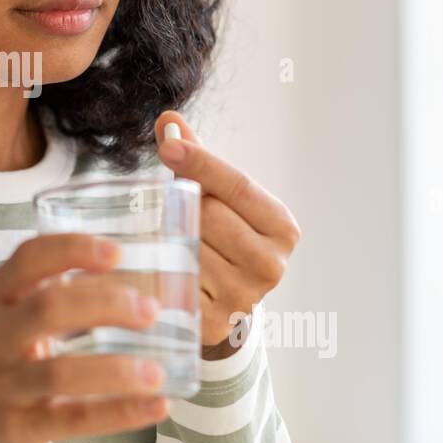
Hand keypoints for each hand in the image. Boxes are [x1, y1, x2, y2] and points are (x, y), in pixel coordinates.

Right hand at [0, 233, 172, 442]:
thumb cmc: (3, 348)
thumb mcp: (11, 310)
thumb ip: (58, 289)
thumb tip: (138, 272)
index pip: (28, 260)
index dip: (72, 250)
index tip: (116, 252)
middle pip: (47, 310)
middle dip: (105, 305)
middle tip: (149, 311)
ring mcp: (5, 384)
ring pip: (60, 373)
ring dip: (115, 371)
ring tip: (156, 372)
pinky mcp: (20, 425)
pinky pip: (74, 420)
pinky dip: (120, 413)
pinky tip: (157, 405)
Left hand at [153, 110, 300, 352]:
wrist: (222, 302)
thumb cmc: (220, 236)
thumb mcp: (217, 196)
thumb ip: (194, 158)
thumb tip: (168, 120)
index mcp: (282, 227)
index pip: (239, 185)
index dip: (202, 163)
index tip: (168, 145)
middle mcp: (271, 265)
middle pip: (208, 215)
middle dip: (184, 205)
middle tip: (176, 210)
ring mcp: (243, 297)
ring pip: (187, 246)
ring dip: (169, 237)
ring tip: (173, 240)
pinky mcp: (211, 322)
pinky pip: (172, 279)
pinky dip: (161, 266)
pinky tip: (163, 263)